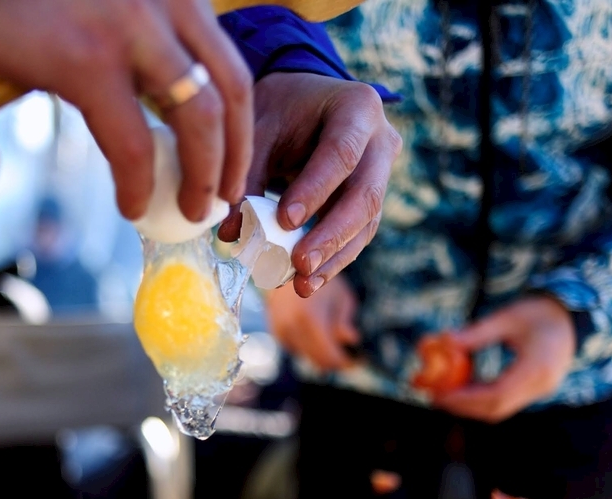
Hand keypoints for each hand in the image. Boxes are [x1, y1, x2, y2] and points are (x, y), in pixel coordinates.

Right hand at [0, 0, 252, 221]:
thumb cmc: (30, 1)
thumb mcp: (109, 12)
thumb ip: (141, 48)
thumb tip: (160, 118)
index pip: (230, 67)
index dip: (240, 128)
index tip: (233, 167)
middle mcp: (165, 3)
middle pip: (229, 93)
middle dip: (234, 158)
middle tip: (222, 200)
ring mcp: (130, 28)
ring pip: (198, 117)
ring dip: (202, 176)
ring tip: (190, 211)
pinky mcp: (86, 60)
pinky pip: (132, 141)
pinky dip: (138, 183)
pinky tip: (132, 204)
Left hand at [218, 72, 400, 297]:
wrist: (304, 103)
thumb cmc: (281, 110)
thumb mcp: (261, 129)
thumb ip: (247, 175)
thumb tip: (230, 234)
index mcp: (357, 108)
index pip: (342, 153)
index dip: (316, 190)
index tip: (285, 220)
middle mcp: (381, 141)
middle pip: (365, 195)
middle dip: (331, 235)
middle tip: (300, 264)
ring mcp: (382, 174)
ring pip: (367, 222)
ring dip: (334, 257)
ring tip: (304, 283)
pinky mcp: (371, 201)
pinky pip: (359, 235)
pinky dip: (334, 259)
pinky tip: (310, 280)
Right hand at [265, 274, 360, 370]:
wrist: (287, 265)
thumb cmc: (320, 278)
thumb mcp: (341, 296)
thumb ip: (345, 321)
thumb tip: (352, 340)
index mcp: (311, 319)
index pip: (329, 356)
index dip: (344, 362)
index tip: (356, 361)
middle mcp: (292, 327)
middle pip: (317, 361)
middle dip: (334, 361)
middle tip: (348, 355)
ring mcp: (281, 330)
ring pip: (306, 356)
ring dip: (320, 353)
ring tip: (331, 337)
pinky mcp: (276, 331)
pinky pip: (295, 348)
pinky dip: (307, 346)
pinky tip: (314, 330)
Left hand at [430, 296, 576, 422]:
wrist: (572, 318)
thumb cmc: (539, 312)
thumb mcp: (507, 317)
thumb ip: (477, 332)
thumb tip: (443, 341)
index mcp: (537, 368)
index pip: (497, 394)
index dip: (466, 398)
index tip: (440, 394)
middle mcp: (541, 386)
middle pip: (496, 408)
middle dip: (463, 406)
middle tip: (434, 397)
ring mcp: (540, 391)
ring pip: (500, 408)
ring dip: (470, 405)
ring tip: (443, 393)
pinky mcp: (535, 391)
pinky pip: (505, 402)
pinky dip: (481, 399)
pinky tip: (462, 387)